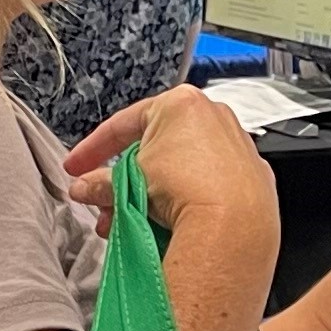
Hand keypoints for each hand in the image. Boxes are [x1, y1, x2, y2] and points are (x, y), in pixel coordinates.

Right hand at [69, 84, 279, 250]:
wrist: (233, 226)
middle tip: (106, 205)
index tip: (76, 167)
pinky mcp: (255, 176)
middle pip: (153, 149)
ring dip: (153, 192)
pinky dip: (190, 198)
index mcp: (180, 104)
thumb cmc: (183, 190)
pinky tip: (173, 222)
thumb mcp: (127, 184)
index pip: (122, 124)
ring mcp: (238, 145)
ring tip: (134, 221)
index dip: (92, 148)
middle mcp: (214, 116)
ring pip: (182, 167)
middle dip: (125, 180)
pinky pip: (211, 184)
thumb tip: (83, 188)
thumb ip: (101, 183)